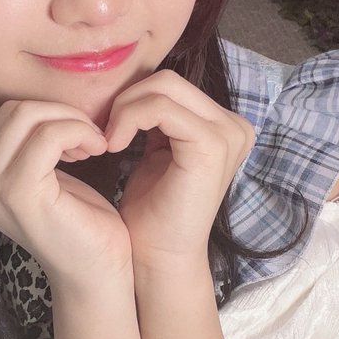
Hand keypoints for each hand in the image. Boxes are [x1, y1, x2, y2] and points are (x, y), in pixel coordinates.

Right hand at [0, 101, 132, 291]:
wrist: (96, 271)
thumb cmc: (74, 223)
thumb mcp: (37, 176)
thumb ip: (12, 149)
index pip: (2, 116)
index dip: (45, 116)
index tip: (75, 140)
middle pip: (13, 111)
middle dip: (59, 114)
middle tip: (89, 139)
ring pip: (28, 116)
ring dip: (72, 122)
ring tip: (93, 146)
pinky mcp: (19, 191)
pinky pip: (50, 135)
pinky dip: (80, 132)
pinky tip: (98, 150)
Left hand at [103, 71, 254, 269]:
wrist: (158, 257)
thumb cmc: (151, 213)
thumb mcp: (155, 154)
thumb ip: (155, 120)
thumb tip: (134, 85)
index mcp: (223, 126)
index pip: (170, 85)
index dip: (133, 100)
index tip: (107, 129)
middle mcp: (234, 126)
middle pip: (167, 80)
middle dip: (127, 101)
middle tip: (104, 134)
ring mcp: (228, 134)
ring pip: (162, 89)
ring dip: (125, 110)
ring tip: (108, 142)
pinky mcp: (212, 145)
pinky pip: (159, 108)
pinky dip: (129, 120)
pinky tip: (114, 146)